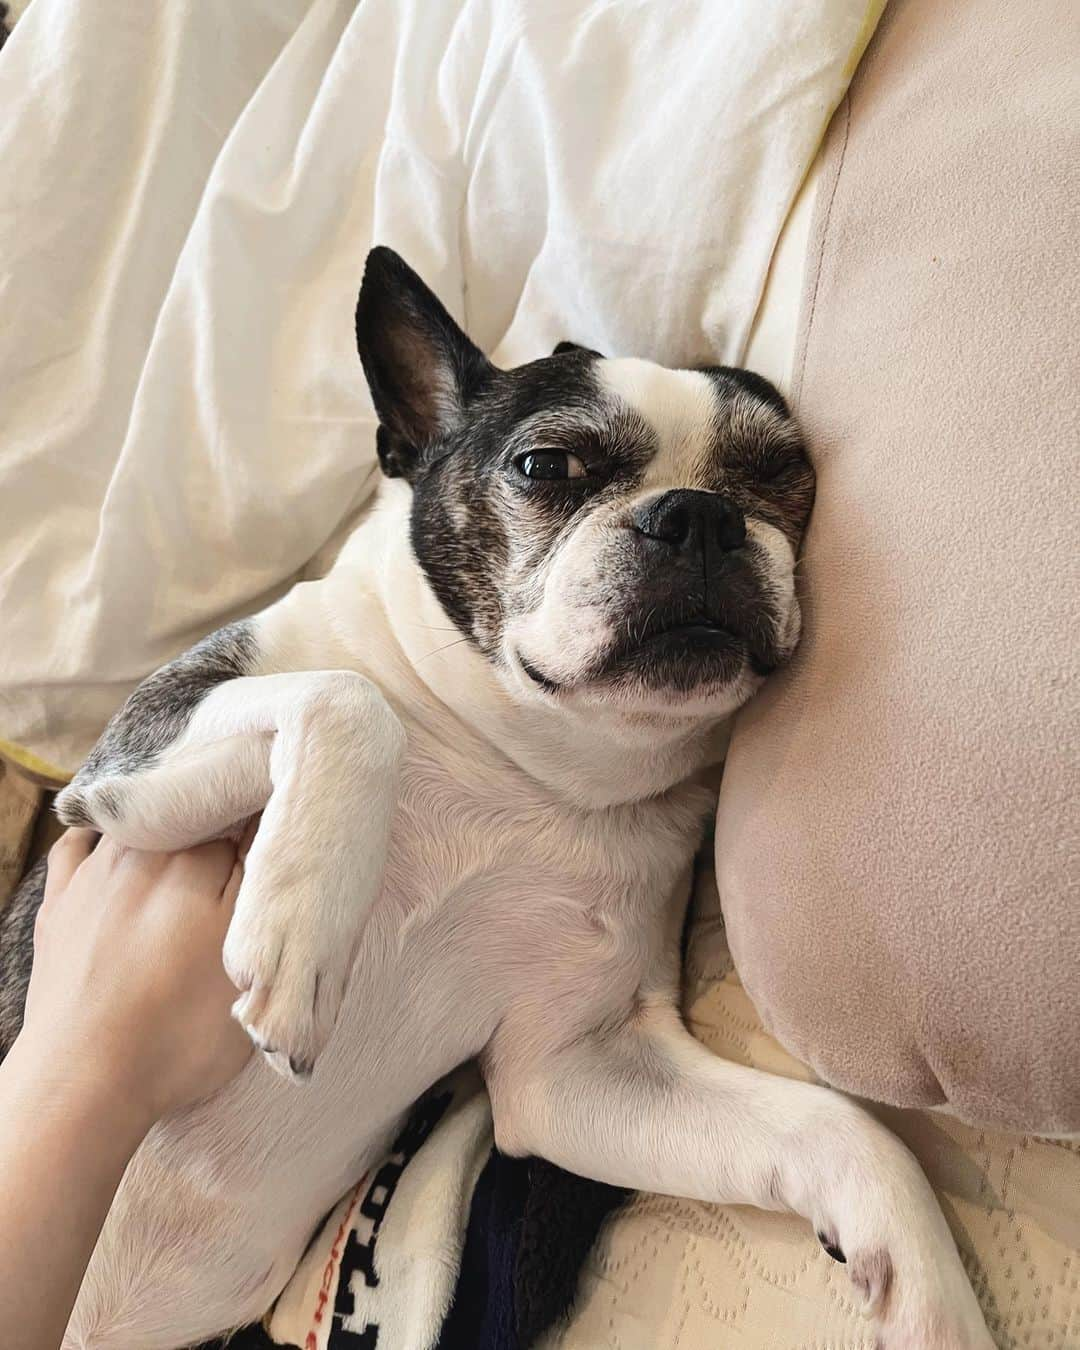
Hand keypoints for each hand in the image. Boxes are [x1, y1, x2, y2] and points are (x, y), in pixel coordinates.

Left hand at [22, 828, 253, 1130]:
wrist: (84, 1081)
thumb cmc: (178, 1029)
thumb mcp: (247, 961)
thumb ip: (260, 887)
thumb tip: (270, 830)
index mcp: (198, 861)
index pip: (247, 813)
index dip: (269, 821)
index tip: (283, 840)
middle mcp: (146, 850)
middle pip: (197, 812)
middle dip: (223, 821)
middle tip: (242, 857)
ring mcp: (96, 873)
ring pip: (144, 819)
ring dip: (171, 824)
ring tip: (192, 851)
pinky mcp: (61, 901)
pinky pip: (81, 844)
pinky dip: (102, 837)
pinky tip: (119, 851)